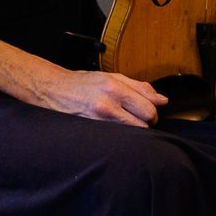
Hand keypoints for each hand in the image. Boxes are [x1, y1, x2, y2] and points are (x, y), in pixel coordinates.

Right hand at [35, 69, 167, 126]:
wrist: (53, 90)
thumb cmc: (82, 83)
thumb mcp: (111, 77)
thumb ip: (139, 87)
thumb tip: (162, 99)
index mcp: (114, 88)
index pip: (148, 108)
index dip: (152, 112)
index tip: (146, 112)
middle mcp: (107, 105)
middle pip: (143, 124)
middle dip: (144, 122)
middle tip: (135, 117)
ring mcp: (99, 120)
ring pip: (132, 134)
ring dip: (132, 129)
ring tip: (123, 122)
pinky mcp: (93, 131)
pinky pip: (117, 138)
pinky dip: (120, 135)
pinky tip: (113, 128)